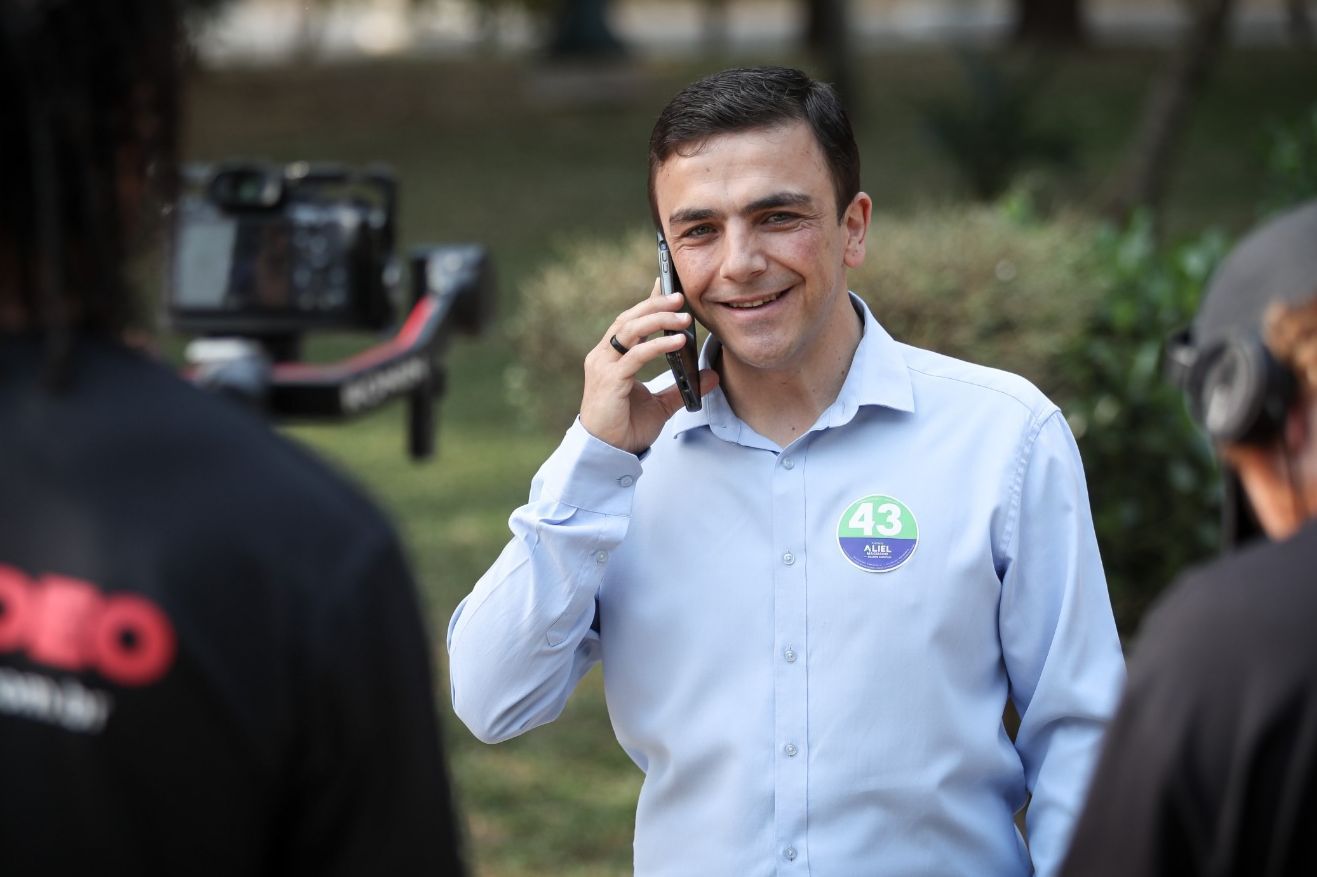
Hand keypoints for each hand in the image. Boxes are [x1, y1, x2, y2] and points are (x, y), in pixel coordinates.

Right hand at [580, 279, 718, 453]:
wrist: (609, 453)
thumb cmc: (626, 427)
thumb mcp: (661, 405)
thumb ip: (682, 388)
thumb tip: (711, 375)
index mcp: (612, 357)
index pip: (630, 321)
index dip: (648, 302)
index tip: (667, 284)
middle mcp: (603, 356)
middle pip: (628, 319)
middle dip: (655, 305)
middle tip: (681, 295)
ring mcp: (604, 367)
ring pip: (630, 331)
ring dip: (658, 319)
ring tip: (683, 316)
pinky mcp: (610, 381)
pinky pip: (636, 356)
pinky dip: (658, 346)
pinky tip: (679, 341)